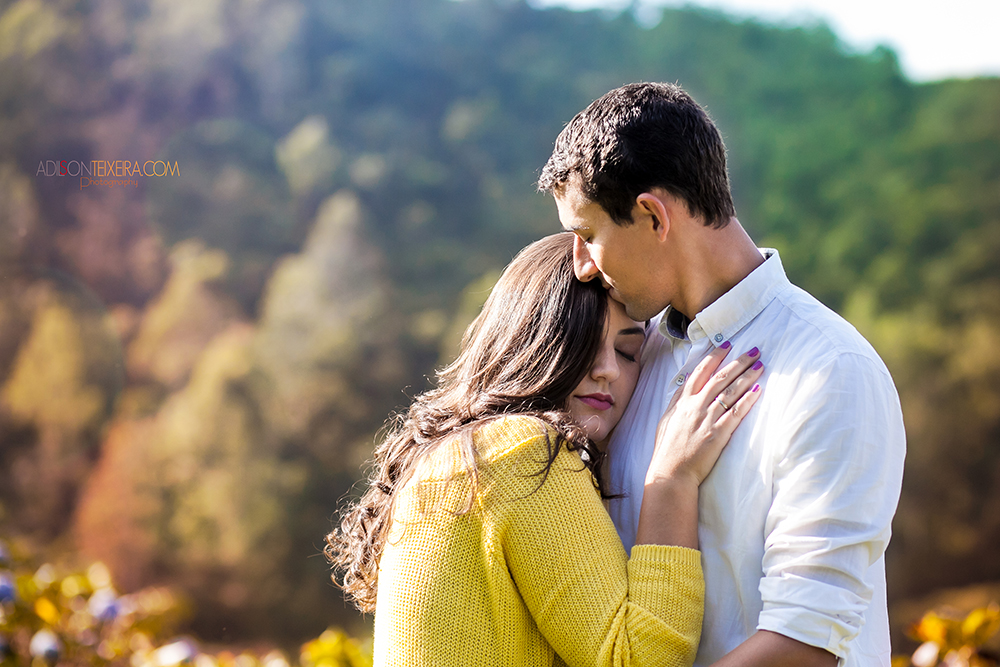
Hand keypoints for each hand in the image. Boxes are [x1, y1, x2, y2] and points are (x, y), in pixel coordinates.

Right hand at [646, 344, 763, 487]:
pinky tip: (757, 391)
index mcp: (682, 402)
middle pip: (720, 378)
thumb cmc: (667, 449)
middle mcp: (695, 406)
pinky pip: (735, 413)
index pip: (700, 372)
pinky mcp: (718, 434)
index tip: (727, 345)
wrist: (670, 472)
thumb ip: (677, 401)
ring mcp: (707, 419)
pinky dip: (747, 401)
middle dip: (739, 362)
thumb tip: (685, 385)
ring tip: (760, 366)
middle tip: (754, 351)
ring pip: (730, 392)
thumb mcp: (666, 420)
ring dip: (747, 377)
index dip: (715, 357)